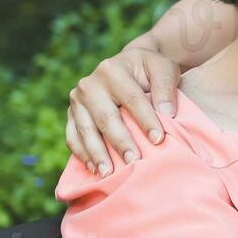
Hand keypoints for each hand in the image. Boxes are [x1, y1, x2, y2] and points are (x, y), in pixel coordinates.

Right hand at [65, 44, 181, 174]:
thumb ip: (165, 88)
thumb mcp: (164, 69)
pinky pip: (72, 136)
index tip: (158, 140)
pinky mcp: (71, 114)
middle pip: (106, 117)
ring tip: (109, 173)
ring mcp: (77, 100)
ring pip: (86, 130)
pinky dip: (82, 153)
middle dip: (120, 142)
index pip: (132, 98)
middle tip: (133, 162)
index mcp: (112, 70)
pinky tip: (94, 168)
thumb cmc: (149, 70)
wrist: (128, 64)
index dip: (145, 120)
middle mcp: (90, 84)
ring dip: (97, 153)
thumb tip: (166, 113)